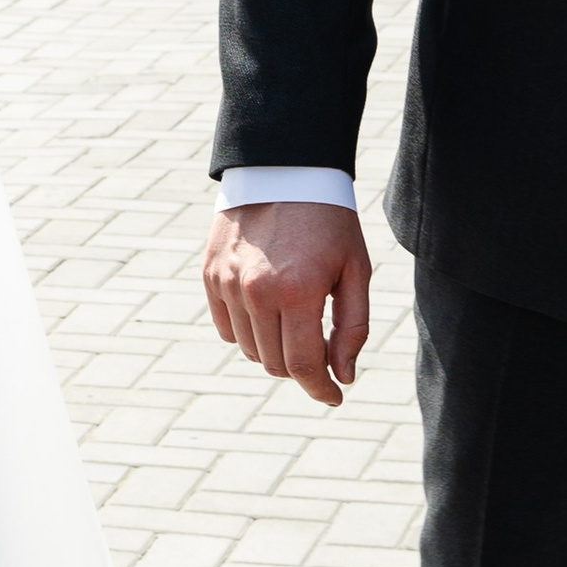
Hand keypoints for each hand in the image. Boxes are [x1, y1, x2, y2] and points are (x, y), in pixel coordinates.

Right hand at [203, 201, 371, 408]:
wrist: (284, 170)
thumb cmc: (329, 221)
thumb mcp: (355, 270)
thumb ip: (352, 327)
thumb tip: (343, 376)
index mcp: (298, 291)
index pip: (303, 364)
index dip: (320, 389)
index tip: (334, 397)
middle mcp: (256, 291)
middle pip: (274, 363)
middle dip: (301, 370)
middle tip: (321, 354)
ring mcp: (228, 283)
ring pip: (249, 349)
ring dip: (274, 352)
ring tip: (295, 329)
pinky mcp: (211, 275)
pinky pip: (226, 327)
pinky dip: (247, 333)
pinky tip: (268, 315)